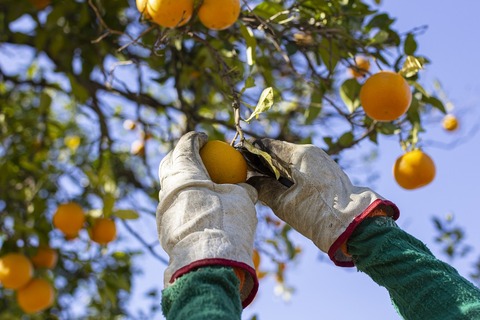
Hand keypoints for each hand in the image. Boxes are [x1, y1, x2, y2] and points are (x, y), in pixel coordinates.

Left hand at [156, 132, 257, 306]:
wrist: (208, 260)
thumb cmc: (228, 222)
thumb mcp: (241, 198)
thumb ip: (241, 187)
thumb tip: (245, 185)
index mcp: (186, 171)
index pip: (186, 145)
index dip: (195, 138)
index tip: (204, 138)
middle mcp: (168, 186)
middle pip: (169, 161)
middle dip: (180, 154)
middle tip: (195, 154)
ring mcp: (163, 206)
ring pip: (167, 184)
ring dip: (180, 178)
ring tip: (196, 181)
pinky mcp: (163, 224)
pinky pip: (171, 203)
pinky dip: (181, 198)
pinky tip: (195, 204)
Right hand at [248, 138, 398, 266]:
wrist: (356, 225)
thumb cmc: (318, 213)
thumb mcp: (285, 204)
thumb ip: (265, 190)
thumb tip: (251, 182)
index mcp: (302, 155)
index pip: (270, 146)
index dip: (252, 150)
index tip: (237, 155)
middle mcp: (313, 154)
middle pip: (281, 153)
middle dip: (262, 160)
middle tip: (244, 169)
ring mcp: (322, 164)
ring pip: (291, 162)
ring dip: (274, 169)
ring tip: (257, 179)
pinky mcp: (327, 175)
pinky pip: (302, 170)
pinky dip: (287, 175)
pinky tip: (276, 185)